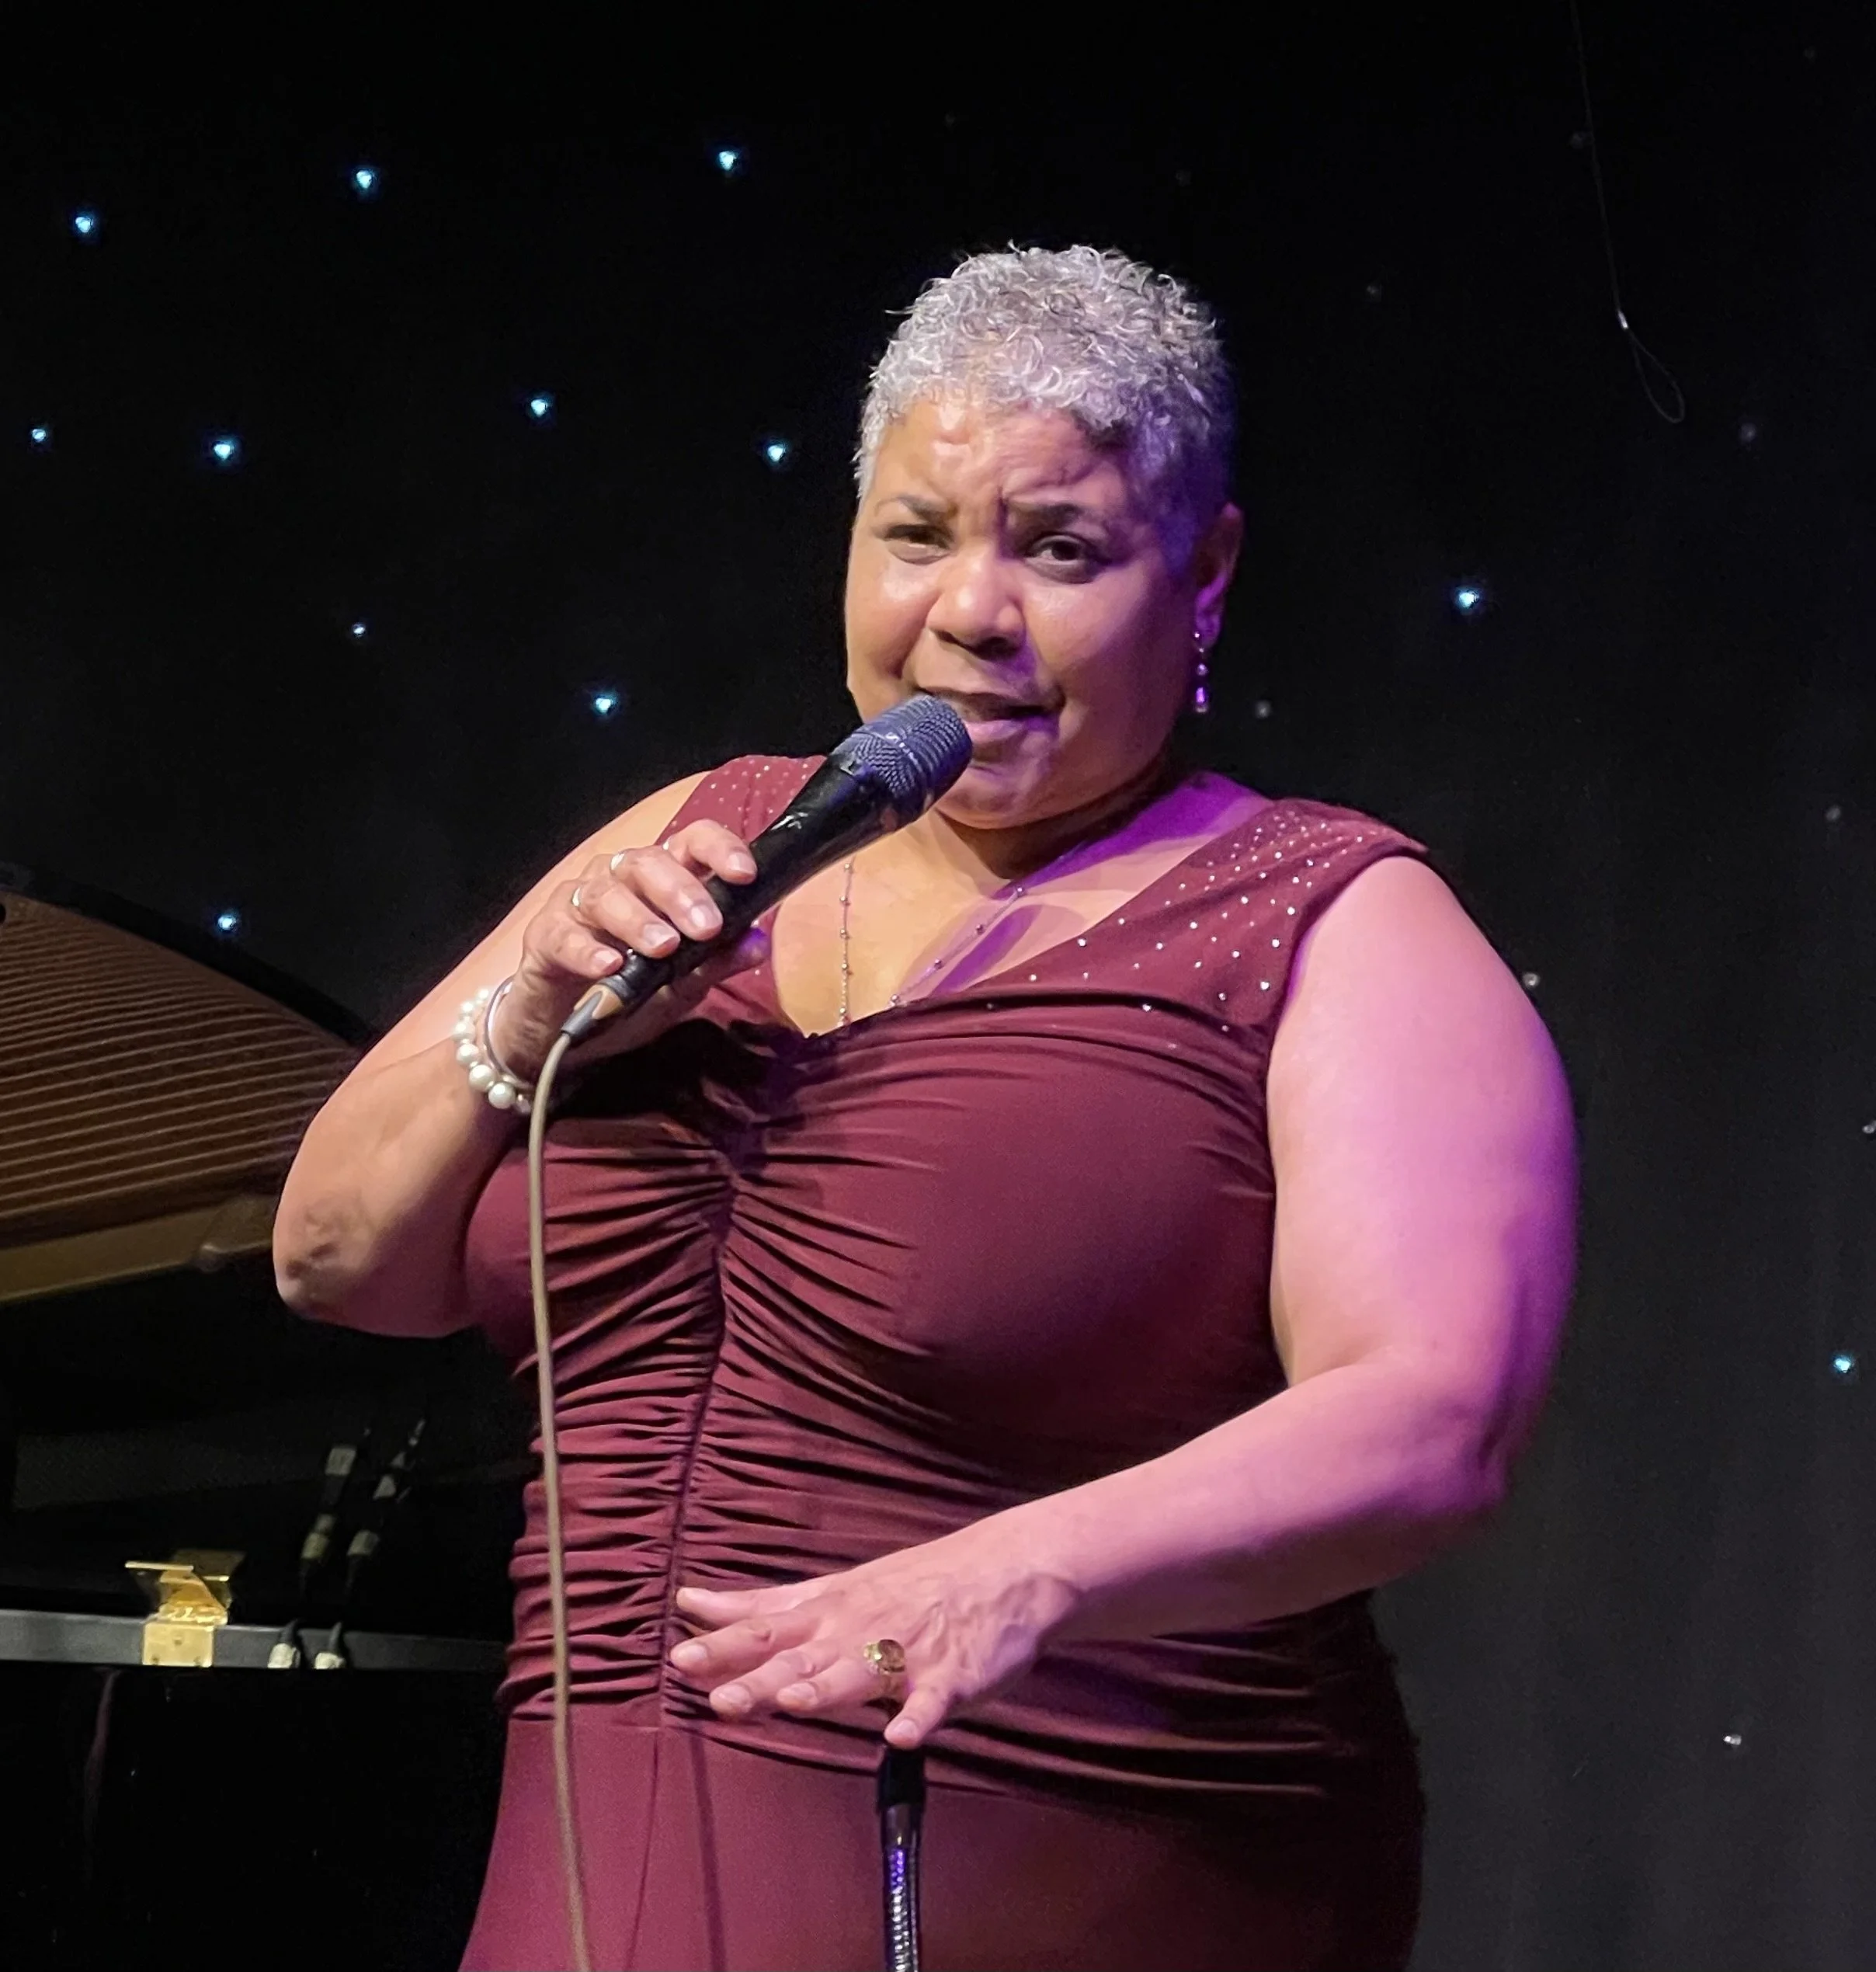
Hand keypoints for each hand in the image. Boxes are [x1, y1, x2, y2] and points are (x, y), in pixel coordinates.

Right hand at [493, 821, 765, 1076]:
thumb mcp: (682, 987)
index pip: (690, 842)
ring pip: (606, 894)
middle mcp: (618, 878)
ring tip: (664, 948)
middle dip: (682, 892)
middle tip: (706, 927)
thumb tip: (758, 943)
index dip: (719, 849)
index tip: (745, 874)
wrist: (565, 1031)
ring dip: (638, 920)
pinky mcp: (544, 935)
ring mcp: (578, 902)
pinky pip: (563, 933)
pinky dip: (587, 949)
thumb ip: (716, 963)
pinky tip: (609, 967)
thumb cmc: (629, 994)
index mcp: (661, 880)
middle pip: (648, 862)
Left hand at [665, 1526, 1077, 1749]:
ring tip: (794, 1702)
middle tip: (721, 1699)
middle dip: (763, 1679)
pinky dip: (919, 1716)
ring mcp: (907, 1651)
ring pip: (861, 1673)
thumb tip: (690, 1603)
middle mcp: (860, 1630)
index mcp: (829, 1613)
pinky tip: (901, 1733)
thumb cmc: (908, 1586)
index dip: (725, 1646)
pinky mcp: (954, 1674)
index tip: (681, 1660)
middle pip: (805, 1658)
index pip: (768, 1630)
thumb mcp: (832, 1589)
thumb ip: (764, 1607)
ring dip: (828, 1688)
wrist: (1006, 1568)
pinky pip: (934, 1699)